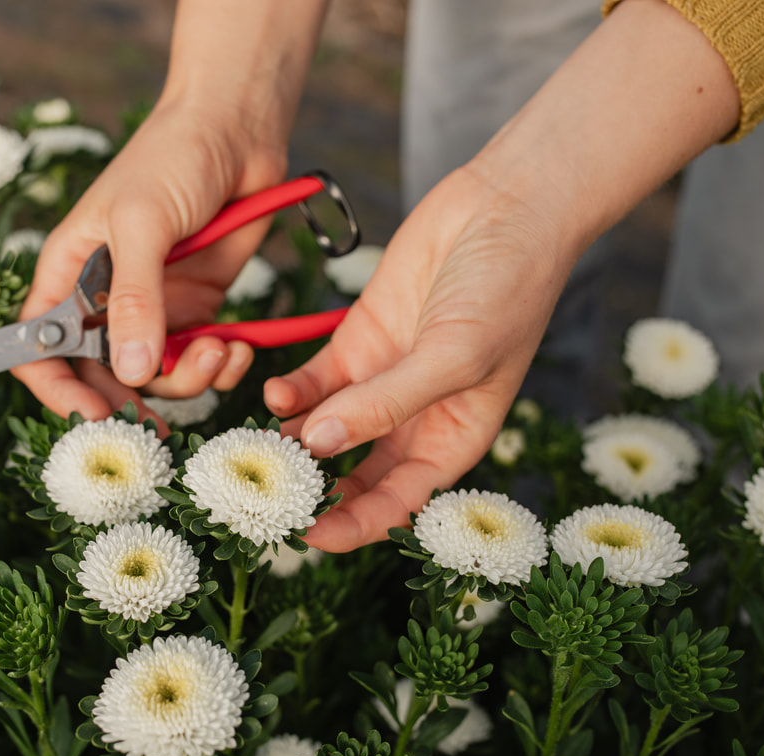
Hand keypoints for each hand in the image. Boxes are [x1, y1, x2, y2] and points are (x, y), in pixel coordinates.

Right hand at [10, 102, 284, 426]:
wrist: (238, 132)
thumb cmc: (172, 157)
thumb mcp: (142, 222)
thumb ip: (134, 297)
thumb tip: (127, 370)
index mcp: (68, 272)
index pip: (39, 347)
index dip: (54, 389)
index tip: (88, 415)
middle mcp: (105, 299)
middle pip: (98, 376)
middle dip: (128, 403)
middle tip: (159, 427)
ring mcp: (153, 308)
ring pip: (155, 377)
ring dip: (187, 381)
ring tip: (218, 352)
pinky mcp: (197, 311)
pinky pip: (199, 361)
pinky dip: (219, 367)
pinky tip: (237, 349)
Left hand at [265, 168, 573, 550]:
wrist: (506, 208)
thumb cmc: (506, 289)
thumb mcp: (454, 356)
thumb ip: (387, 404)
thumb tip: (320, 446)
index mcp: (452, 441)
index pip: (398, 502)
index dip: (355, 526)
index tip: (309, 539)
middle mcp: (413, 421)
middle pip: (353, 475)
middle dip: (312, 490)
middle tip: (265, 495)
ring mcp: (380, 382)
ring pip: (324, 430)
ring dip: (291, 442)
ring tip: (257, 447)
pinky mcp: (355, 343)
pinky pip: (313, 383)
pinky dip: (291, 394)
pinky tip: (274, 395)